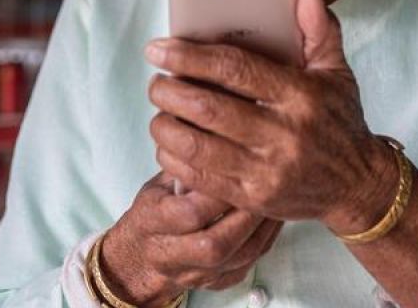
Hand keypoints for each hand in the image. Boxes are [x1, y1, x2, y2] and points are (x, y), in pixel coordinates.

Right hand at [101, 172, 283, 305]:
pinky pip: (248, 265)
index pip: (189, 213)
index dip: (217, 192)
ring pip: (237, 258)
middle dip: (245, 214)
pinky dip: (266, 239)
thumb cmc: (153, 213)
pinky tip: (274, 217)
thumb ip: (182, 166)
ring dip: (262, 226)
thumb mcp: (157, 184)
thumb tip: (212, 134)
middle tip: (267, 185)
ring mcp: (194, 274)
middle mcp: (170, 255)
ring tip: (277, 198)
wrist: (140, 260)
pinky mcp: (215, 283)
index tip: (238, 169)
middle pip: (216, 243)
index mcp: (151, 224)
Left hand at [145, 0, 396, 234]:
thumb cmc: (339, 119)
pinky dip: (174, 159)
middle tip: (156, 81)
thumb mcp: (336, 71)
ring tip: (160, 110)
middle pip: (208, 108)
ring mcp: (268, 171)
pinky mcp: (254, 199)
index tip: (159, 48)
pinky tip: (170, 143)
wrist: (357, 185)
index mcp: (301, 95)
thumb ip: (318, 29)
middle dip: (169, 90)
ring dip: (165, 126)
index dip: (190, 56)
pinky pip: (199, 179)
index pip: (235, 68)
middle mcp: (284, 135)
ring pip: (197, 146)